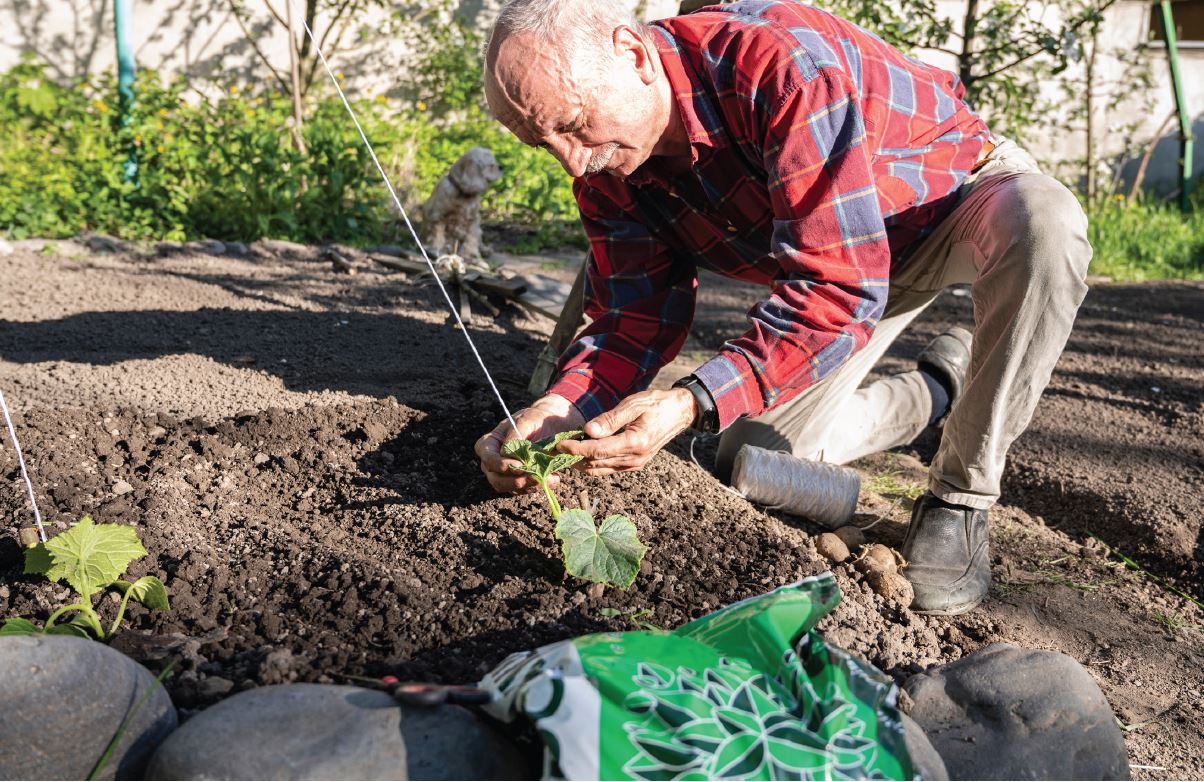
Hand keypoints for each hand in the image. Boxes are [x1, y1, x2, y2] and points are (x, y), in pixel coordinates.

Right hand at [475, 394, 585, 492]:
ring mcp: (504, 474)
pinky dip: (538, 486)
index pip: (488, 459)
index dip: (501, 465)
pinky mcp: (518, 481)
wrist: (549, 425)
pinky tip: (553, 478)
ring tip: (550, 478)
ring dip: (530, 485)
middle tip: (535, 477)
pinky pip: (524, 490)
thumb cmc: (533, 419)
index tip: (519, 465)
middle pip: (496, 479)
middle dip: (516, 481)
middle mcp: (493, 462)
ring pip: (510, 488)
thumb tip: (506, 452)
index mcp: (488, 444)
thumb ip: (515, 435)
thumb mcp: (525, 420)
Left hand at [558, 387, 695, 475]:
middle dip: (573, 458)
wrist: (679, 413)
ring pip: (600, 469)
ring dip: (581, 463)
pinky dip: (593, 463)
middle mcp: (634, 459)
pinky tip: (581, 454)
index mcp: (635, 443)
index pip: (597, 450)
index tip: (559, 445)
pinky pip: (608, 468)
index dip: (576, 449)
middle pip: (596, 463)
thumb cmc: (656, 404)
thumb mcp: (632, 405)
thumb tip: (588, 431)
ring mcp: (635, 464)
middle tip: (554, 451)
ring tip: (563, 453)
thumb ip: (610, 419)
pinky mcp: (634, 465)